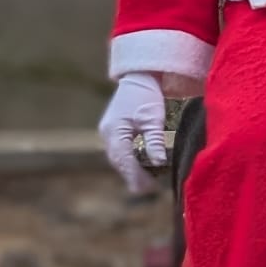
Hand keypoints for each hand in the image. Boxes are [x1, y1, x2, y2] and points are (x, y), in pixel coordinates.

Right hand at [98, 72, 166, 195]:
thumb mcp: (154, 118)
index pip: (124, 160)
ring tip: (147, 181)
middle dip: (134, 176)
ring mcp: (108, 133)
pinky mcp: (113, 131)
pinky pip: (119, 151)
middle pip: (119, 162)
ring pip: (118, 158)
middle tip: (151, 188)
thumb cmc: (147, 94)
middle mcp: (107, 134)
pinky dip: (129, 160)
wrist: (138, 77)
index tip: (148, 189)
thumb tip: (158, 163)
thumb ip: (155, 141)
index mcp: (115, 131)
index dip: (136, 176)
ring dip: (131, 169)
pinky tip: (140, 166)